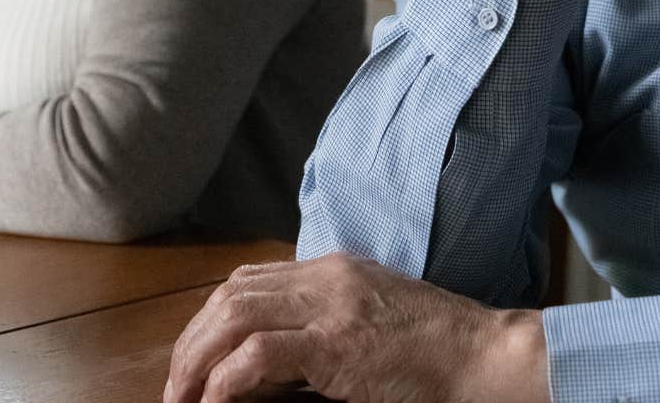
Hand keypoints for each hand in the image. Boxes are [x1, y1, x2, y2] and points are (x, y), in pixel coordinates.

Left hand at [164, 253, 546, 402]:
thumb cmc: (437, 349)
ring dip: (197, 360)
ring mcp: (331, 307)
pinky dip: (227, 379)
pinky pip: (259, 355)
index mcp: (333, 270)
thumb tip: (265, 364)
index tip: (193, 362)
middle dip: (190, 342)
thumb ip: (323, 327)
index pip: (248, 281)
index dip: (208, 321)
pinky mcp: (337, 344)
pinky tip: (216, 401)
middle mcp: (325, 278)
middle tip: (175, 388)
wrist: (483, 357)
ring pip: (233, 316)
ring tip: (184, 398)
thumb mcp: (373, 320)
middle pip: (230, 296)